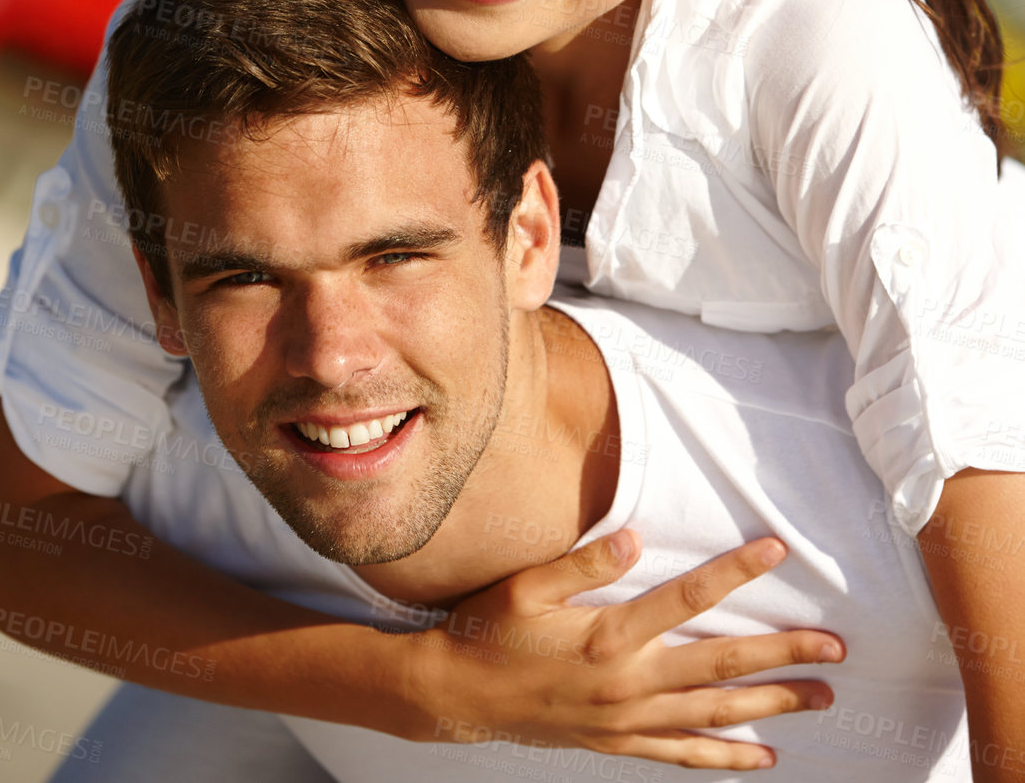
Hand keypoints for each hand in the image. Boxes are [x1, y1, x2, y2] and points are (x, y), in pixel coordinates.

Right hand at [407, 531, 842, 768]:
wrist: (461, 695)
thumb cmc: (492, 630)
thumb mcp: (528, 585)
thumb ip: (584, 560)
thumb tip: (635, 539)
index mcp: (609, 636)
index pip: (687, 599)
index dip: (734, 572)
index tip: (776, 550)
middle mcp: (628, 683)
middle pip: (722, 667)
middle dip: (785, 655)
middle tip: (837, 647)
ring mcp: (628, 720)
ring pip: (716, 715)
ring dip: (774, 706)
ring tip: (822, 696)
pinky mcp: (620, 742)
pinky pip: (685, 753)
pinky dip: (728, 757)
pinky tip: (764, 757)